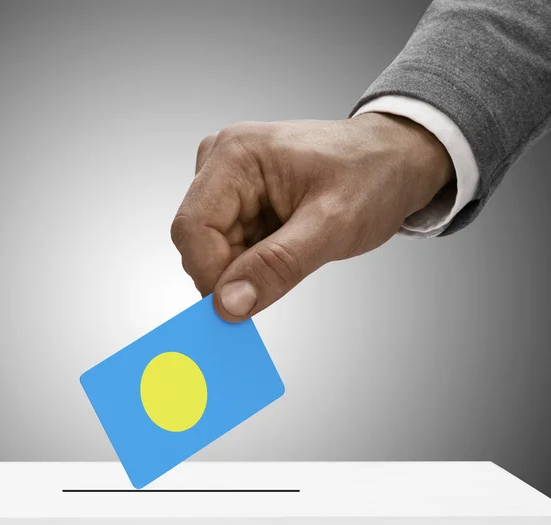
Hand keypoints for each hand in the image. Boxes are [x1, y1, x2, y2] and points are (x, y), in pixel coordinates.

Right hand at [171, 114, 453, 321]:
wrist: (393, 162)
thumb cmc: (372, 176)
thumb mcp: (332, 225)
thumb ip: (277, 266)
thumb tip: (228, 304)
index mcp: (235, 155)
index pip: (192, 228)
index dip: (210, 274)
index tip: (239, 308)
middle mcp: (221, 164)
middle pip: (198, 242)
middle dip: (233, 273)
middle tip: (282, 276)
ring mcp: (228, 182)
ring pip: (212, 251)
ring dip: (248, 268)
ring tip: (295, 251)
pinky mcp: (238, 201)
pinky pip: (229, 248)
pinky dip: (254, 263)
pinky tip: (287, 248)